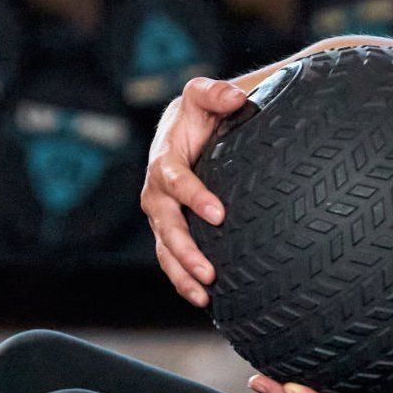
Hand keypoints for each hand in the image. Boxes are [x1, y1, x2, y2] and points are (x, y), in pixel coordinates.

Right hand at [140, 76, 250, 308]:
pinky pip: (171, 260)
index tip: (219, 214)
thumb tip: (236, 97)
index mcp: (164, 160)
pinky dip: (183, 280)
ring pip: (165, 249)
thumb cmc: (200, 113)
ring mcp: (162, 215)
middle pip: (165, 224)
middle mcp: (157, 192)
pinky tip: (204, 299)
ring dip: (182, 273)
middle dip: (185, 249)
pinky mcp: (170, 231)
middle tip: (209, 270)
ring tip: (204, 294)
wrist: (191, 129)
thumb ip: (216, 93)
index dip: (193, 197)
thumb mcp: (203, 96)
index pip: (174, 180)